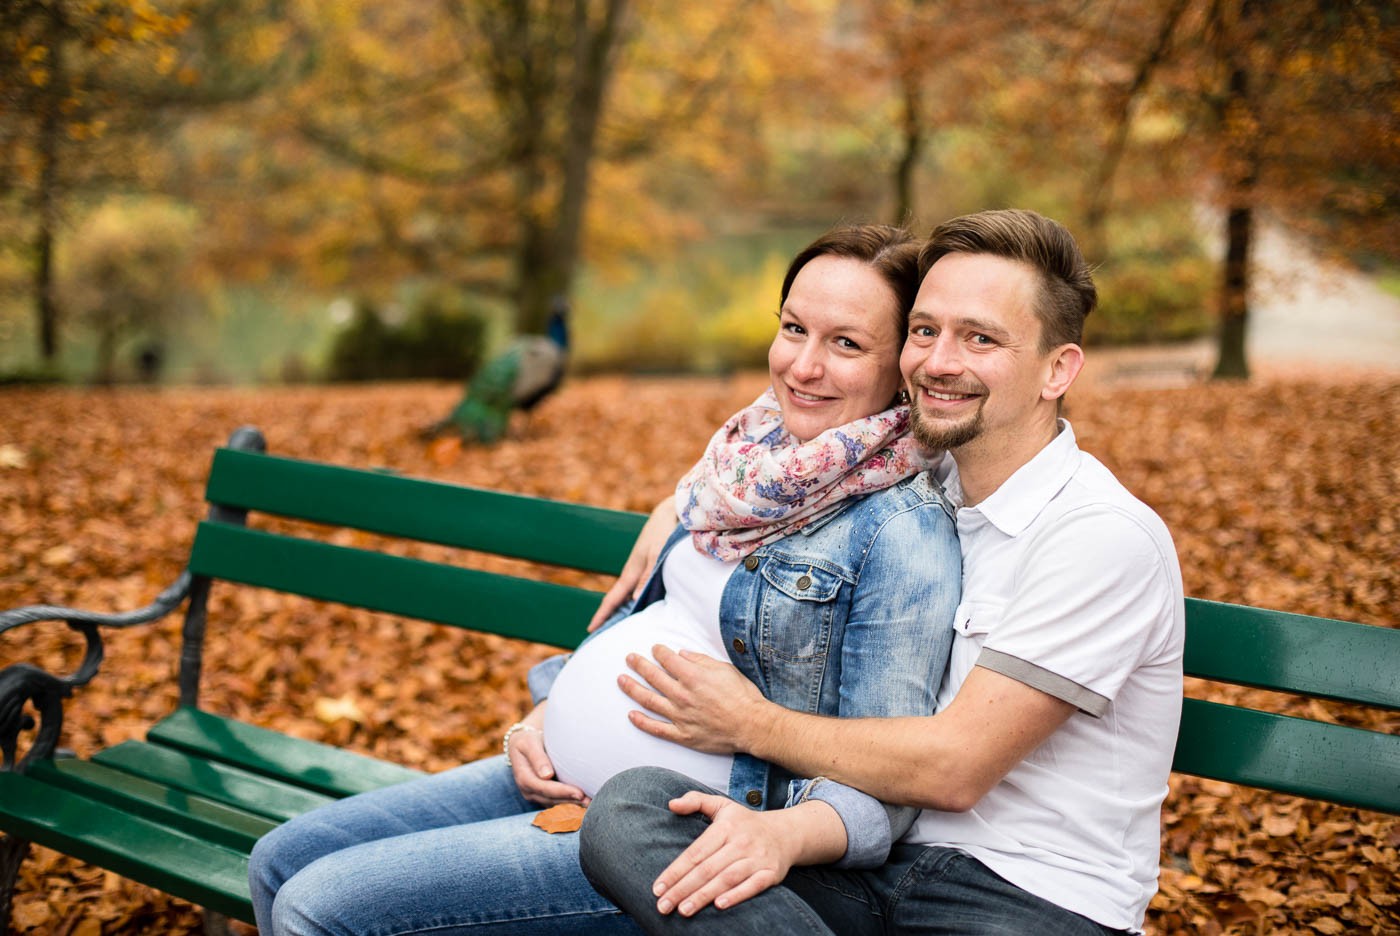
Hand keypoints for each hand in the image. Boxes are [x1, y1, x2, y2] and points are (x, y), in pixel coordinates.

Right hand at [507, 703, 587, 805]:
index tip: (579, 793)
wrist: (522, 746)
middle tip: (590, 801)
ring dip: (572, 805)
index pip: (544, 788)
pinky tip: (583, 801)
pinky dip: (569, 803)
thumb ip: (537, 757)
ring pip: (555, 804)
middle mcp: (528, 790)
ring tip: (590, 803)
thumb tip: (547, 775)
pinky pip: (556, 803)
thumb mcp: (529, 743)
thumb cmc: (528, 741)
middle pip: (551, 799)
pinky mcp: (542, 796)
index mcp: (524, 777)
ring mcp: (535, 795)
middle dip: (571, 801)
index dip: (562, 792)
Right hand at [589, 496, 676, 630]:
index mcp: (631, 572)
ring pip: (627, 596)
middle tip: (600, 635)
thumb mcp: (655, 555)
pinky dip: (634, 601)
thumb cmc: (661, 534)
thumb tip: (636, 599)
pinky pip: (637, 589)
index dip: (602, 615)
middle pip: (617, 600)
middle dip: (608, 617)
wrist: (668, 515)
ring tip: (618, 627)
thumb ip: (647, 576)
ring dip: (621, 610)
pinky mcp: (647, 567)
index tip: (590, 629)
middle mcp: (632, 573)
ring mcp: (638, 570)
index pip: (612, 599)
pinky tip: (639, 608)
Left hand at [618, 645, 766, 753]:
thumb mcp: (724, 668)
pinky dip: (641, 722)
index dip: (658, 651)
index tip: (654, 648)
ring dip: (632, 689)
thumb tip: (682, 654)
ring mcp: (680, 716)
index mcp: (692, 676)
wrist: (752, 725)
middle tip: (629, 658)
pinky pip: (656, 728)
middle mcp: (682, 695)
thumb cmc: (742, 695)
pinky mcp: (682, 735)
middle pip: (653, 677)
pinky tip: (631, 715)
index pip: (667, 659)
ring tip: (621, 680)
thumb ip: (700, 660)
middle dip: (639, 665)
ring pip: (648, 700)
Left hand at [652, 795, 840, 915]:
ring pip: (726, 879)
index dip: (675, 871)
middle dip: (683, 889)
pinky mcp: (771, 873)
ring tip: (683, 910)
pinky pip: (753, 886)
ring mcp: (757, 858)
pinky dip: (737, 895)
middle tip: (663, 906)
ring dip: (704, 896)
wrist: (786, 833)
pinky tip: (719, 906)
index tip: (658, 888)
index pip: (695, 852)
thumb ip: (696, 801)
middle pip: (707, 869)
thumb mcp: (722, 805)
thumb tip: (671, 804)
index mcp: (726, 826)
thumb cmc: (746, 823)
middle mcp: (741, 842)